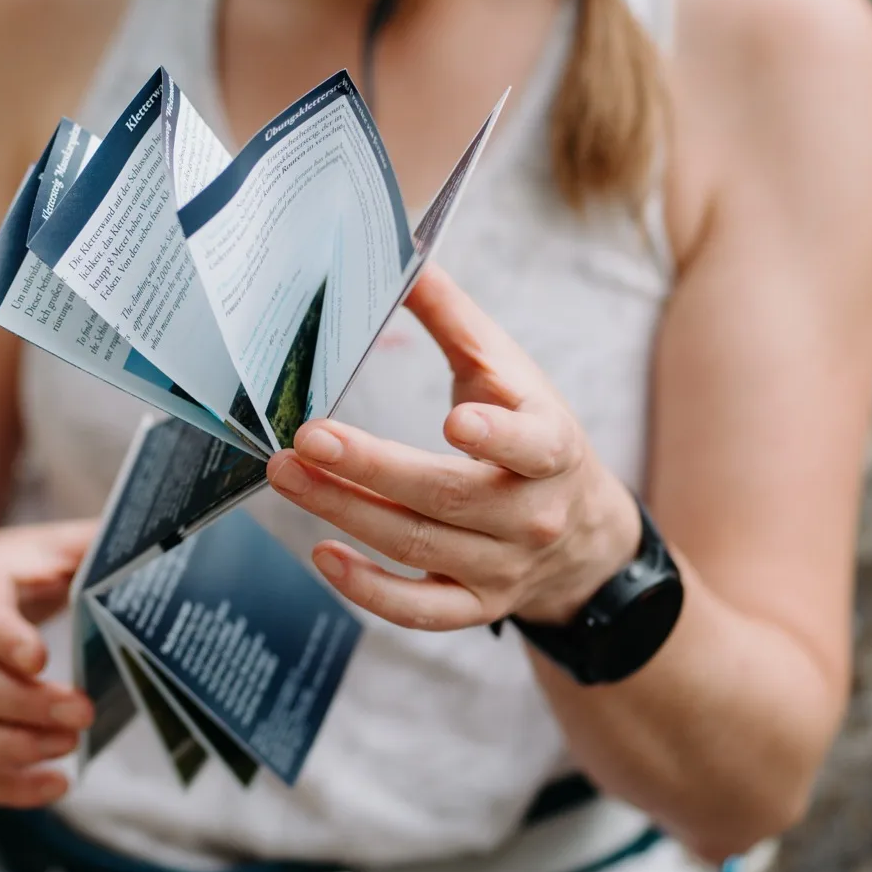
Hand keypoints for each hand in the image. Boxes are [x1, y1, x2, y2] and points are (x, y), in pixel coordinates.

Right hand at [0, 518, 96, 805]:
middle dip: (26, 706)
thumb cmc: (10, 572)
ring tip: (68, 749)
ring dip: (12, 749)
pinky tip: (57, 785)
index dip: (4, 639)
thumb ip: (90, 541)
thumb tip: (159, 534)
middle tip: (82, 712)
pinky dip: (8, 788)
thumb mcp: (44, 543)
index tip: (39, 659)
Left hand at [265, 266, 641, 634]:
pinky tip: (323, 554)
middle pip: (447, 498)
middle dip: (373, 469)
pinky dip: (370, 591)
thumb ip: (460, 322)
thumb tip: (408, 260)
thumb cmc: (534, 436)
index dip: (497, 439)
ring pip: (419, 547)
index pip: (532, 448)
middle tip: (308, 440)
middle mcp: (531, 516)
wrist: (584, 534)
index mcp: (552, 449)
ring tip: (287, 475)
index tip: (456, 422)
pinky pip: (421, 611)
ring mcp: (503, 567)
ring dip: (346, 512)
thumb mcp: (513, 375)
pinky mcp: (477, 606)